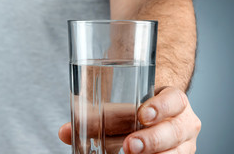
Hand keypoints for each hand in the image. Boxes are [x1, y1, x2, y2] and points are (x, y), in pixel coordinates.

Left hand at [58, 86, 200, 153]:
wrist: (158, 112)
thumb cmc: (137, 107)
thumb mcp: (121, 106)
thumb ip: (95, 116)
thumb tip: (64, 132)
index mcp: (174, 101)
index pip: (175, 100)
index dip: (161, 107)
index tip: (142, 114)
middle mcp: (184, 123)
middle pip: (175, 131)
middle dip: (152, 140)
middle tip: (129, 145)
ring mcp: (183, 145)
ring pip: (176, 153)